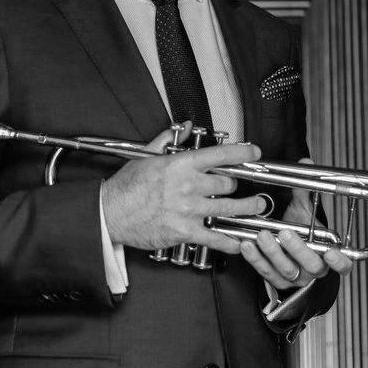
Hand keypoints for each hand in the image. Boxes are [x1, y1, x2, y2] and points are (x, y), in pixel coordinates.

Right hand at [101, 125, 266, 253]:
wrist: (109, 213)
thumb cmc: (126, 186)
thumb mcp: (146, 156)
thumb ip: (168, 140)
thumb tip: (184, 127)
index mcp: (181, 164)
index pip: (221, 154)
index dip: (243, 152)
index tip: (254, 152)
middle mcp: (189, 186)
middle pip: (228, 183)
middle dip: (236, 184)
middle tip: (242, 186)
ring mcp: (189, 210)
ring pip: (229, 208)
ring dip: (247, 208)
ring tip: (257, 206)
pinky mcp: (185, 232)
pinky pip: (215, 237)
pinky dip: (230, 241)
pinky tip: (239, 241)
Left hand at [239, 157, 353, 288]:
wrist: (284, 247)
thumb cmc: (300, 231)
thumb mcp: (304, 211)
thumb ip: (305, 190)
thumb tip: (306, 164)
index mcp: (328, 254)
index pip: (343, 265)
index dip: (340, 261)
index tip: (331, 251)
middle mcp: (313, 269)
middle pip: (312, 265)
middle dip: (298, 249)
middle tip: (286, 232)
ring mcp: (294, 276)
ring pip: (286, 269)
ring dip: (273, 252)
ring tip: (262, 235)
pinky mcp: (275, 279)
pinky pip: (265, 271)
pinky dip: (255, 258)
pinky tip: (247, 244)